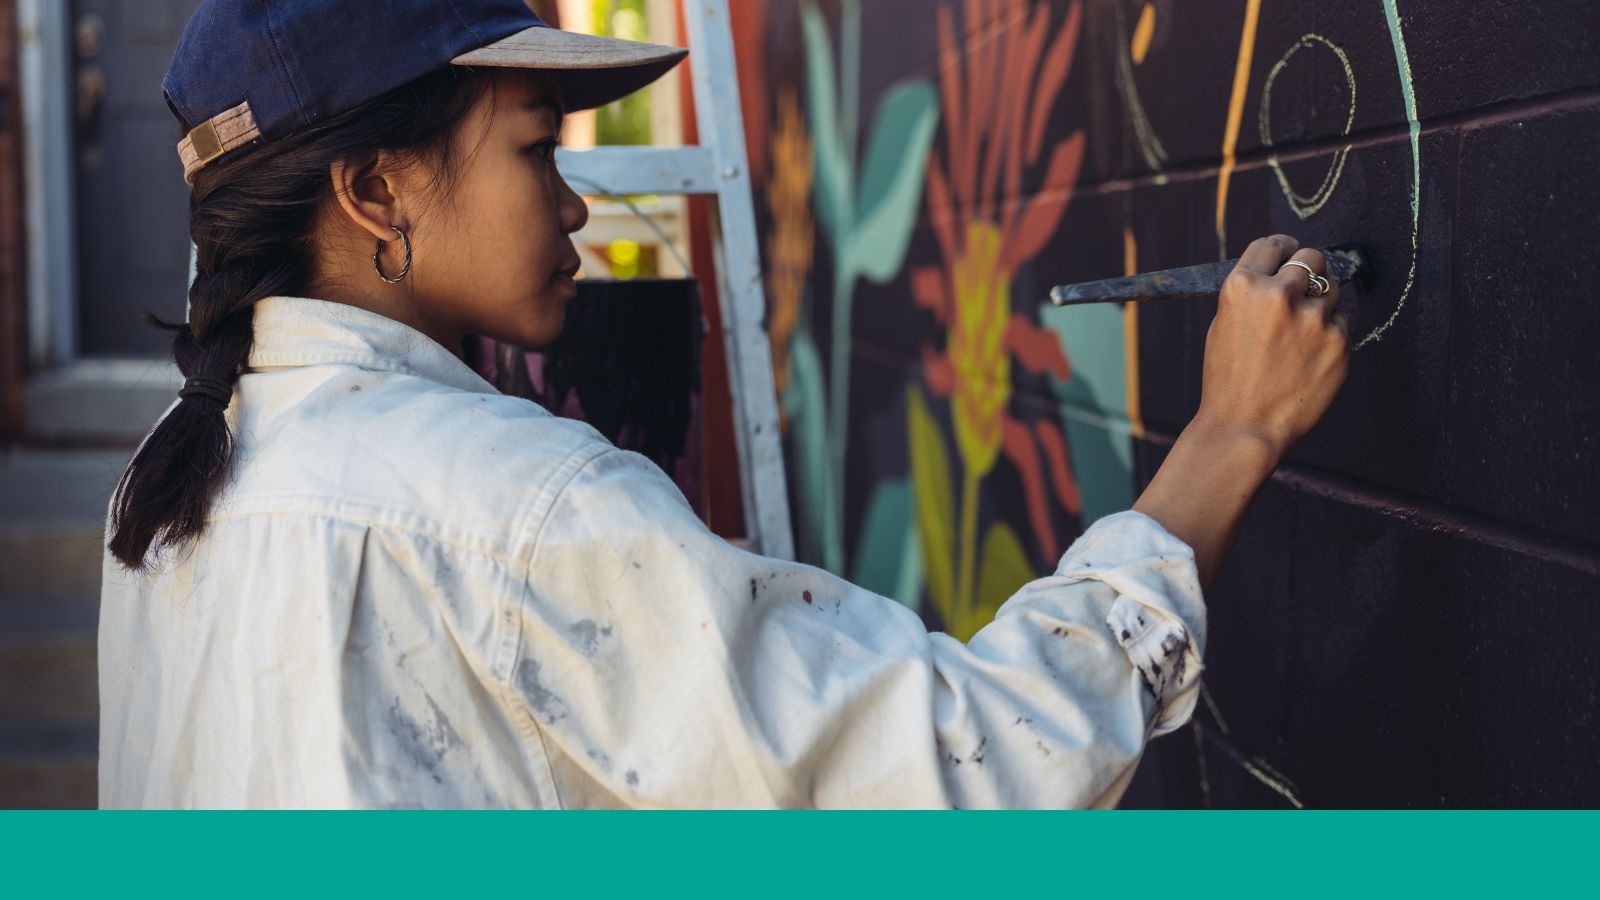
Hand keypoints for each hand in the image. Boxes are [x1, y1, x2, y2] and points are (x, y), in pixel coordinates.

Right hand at [1194, 234, 1349, 457]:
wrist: (1244, 426)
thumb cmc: (1228, 379)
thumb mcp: (1224, 325)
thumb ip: (1253, 293)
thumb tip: (1284, 271)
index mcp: (1242, 286)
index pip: (1273, 245)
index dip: (1284, 249)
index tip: (1290, 254)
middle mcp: (1278, 295)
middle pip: (1312, 258)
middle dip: (1309, 271)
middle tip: (1303, 291)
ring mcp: (1312, 318)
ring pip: (1332, 290)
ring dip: (1321, 305)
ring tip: (1300, 337)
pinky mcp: (1338, 342)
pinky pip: (1341, 324)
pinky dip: (1329, 336)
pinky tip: (1308, 359)